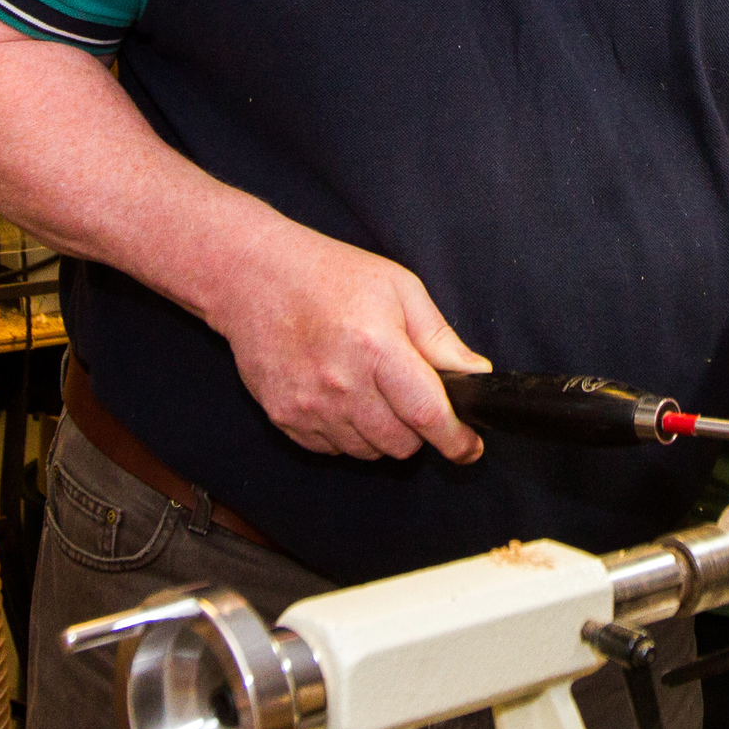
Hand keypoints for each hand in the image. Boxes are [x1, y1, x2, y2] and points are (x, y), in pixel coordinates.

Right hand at [209, 228, 485, 461]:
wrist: (252, 277)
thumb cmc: (329, 275)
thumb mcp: (399, 288)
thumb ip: (439, 337)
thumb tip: (476, 373)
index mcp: (377, 348)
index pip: (427, 415)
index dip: (456, 441)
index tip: (469, 449)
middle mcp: (342, 384)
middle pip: (400, 444)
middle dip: (417, 430)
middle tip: (410, 398)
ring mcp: (309, 406)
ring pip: (367, 452)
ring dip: (381, 434)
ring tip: (371, 390)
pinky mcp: (285, 418)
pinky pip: (332, 450)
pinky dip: (347, 434)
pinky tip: (340, 396)